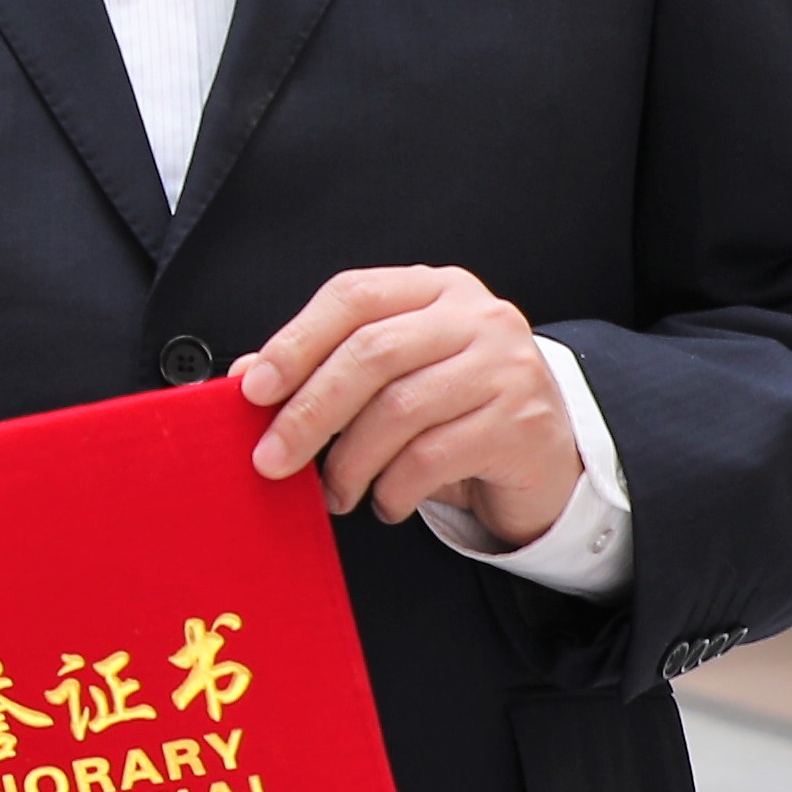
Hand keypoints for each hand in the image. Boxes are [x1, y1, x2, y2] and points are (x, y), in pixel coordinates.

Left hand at [239, 267, 581, 549]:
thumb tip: (246, 377)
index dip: (295, 342)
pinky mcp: (522, 422)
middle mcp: (477, 317)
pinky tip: (386, 502)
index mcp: (435, 290)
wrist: (545, 457)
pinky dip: (393, 488)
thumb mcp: (392, 381)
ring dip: (349, 462)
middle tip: (271, 459)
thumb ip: (325, 369)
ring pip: (400, 410)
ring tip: (335, 492)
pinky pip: (433, 458)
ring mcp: (506, 367)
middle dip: (309, 412)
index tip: (253, 391)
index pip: (353, 296)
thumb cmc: (454, 412)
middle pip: (371, 353)